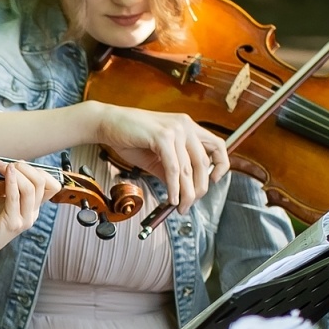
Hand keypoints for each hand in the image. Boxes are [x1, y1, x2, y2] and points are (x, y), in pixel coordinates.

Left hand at [0, 160, 62, 264]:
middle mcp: (31, 214)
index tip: (15, 165)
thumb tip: (13, 167)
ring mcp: (23, 220)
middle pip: (42, 183)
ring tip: (2, 167)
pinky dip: (12, 181)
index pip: (49, 185)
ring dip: (17, 172)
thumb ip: (7, 183)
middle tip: (7, 164)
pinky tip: (5, 171)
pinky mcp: (12, 223)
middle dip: (25, 168)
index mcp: (31, 208)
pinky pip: (16, 197)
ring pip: (32, 188)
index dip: (35, 170)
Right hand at [94, 103, 229, 211]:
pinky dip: (173, 187)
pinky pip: (173, 169)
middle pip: (203, 163)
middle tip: (189, 203)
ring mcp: (175, 130)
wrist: (107, 123)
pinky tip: (171, 197)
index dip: (221, 165)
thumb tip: (182, 191)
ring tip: (179, 206)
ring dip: (185, 193)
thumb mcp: (156, 156)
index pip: (217, 146)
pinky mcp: (162, 137)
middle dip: (198, 189)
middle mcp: (185, 126)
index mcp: (187, 127)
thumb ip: (172, 170)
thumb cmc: (129, 136)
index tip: (213, 181)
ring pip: (188, 169)